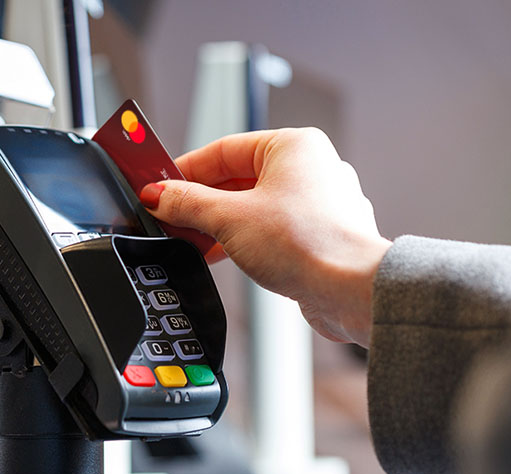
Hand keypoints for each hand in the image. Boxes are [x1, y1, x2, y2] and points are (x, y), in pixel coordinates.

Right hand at [139, 128, 391, 346]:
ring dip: (219, 224)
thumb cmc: (310, 243)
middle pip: (238, 179)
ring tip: (191, 240)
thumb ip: (189, 204)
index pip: (224, 149)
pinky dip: (243, 239)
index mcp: (294, 147)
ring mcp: (318, 204)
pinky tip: (221, 255)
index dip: (186, 170)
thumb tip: (162, 197)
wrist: (351, 290)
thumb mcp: (231, 218)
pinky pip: (271, 229)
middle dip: (201, 202)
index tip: (160, 187)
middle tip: (170, 216)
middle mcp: (310, 170)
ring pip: (254, 206)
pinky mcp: (319, 234)